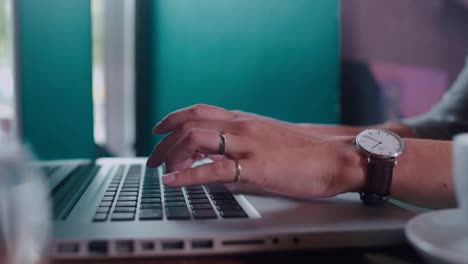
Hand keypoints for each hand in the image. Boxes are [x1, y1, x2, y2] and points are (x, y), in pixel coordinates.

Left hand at [147, 104, 364, 197]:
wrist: (337, 157)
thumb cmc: (306, 151)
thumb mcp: (267, 139)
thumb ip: (241, 145)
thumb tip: (218, 160)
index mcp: (245, 119)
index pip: (199, 111)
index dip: (173, 119)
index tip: (159, 131)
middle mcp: (242, 126)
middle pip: (190, 123)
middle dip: (164, 142)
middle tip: (153, 159)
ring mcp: (248, 144)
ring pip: (196, 139)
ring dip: (171, 155)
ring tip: (160, 171)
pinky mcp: (256, 166)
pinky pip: (214, 168)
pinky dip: (188, 175)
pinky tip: (174, 182)